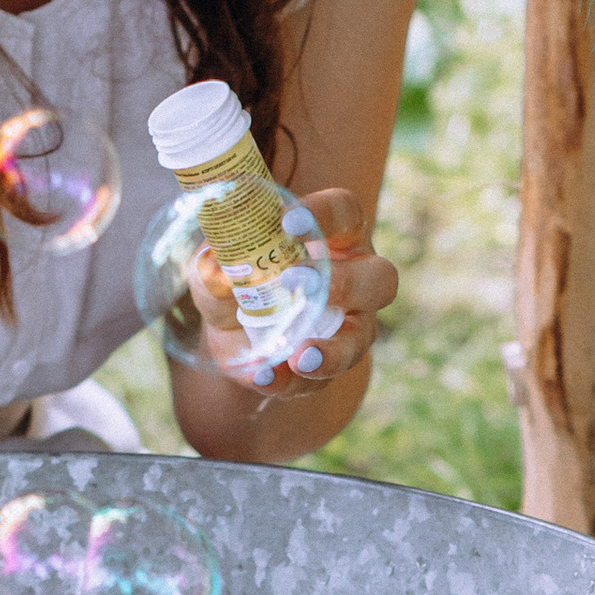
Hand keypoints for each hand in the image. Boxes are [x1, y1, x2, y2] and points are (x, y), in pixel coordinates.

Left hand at [182, 183, 392, 401]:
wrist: (232, 333)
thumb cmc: (239, 280)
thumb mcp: (218, 268)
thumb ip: (215, 266)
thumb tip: (216, 267)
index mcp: (335, 237)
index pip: (344, 214)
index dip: (323, 214)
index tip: (286, 222)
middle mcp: (355, 280)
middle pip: (379, 278)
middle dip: (345, 282)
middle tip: (297, 284)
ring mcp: (350, 327)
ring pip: (361, 339)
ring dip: (334, 351)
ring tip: (300, 357)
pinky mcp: (329, 366)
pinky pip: (321, 380)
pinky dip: (290, 381)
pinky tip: (264, 378)